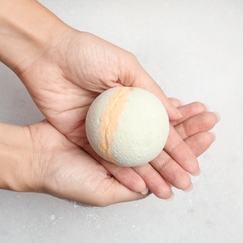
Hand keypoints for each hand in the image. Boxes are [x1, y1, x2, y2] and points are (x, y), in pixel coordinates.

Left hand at [17, 31, 218, 197]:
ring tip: (169, 189)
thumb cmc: (86, 53)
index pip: (162, 128)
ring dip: (150, 174)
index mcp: (134, 99)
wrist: (48, 57)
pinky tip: (140, 185)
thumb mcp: (124, 66)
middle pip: (149, 146)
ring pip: (130, 157)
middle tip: (187, 180)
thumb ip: (150, 90)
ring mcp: (103, 130)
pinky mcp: (84, 138)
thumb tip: (174, 114)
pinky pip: (105, 159)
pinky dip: (122, 172)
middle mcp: (121, 117)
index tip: (194, 161)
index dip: (180, 145)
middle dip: (170, 165)